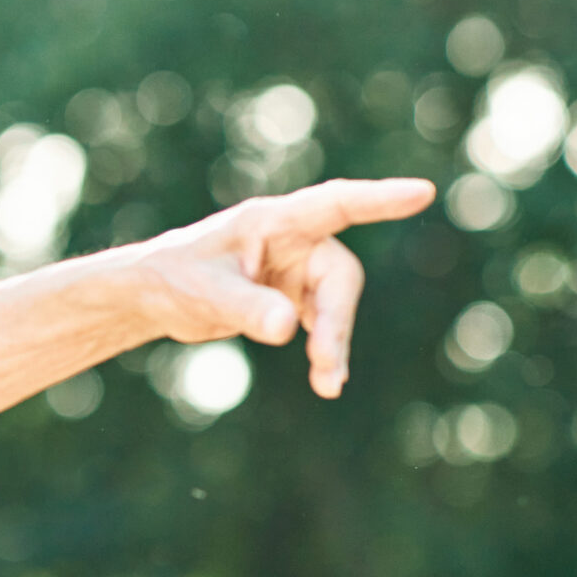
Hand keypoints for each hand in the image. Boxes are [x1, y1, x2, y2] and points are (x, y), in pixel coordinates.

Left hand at [127, 177, 436, 397]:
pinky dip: (325, 350)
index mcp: (273, 221)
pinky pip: (322, 323)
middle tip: (325, 364)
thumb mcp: (206, 293)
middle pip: (338, 277)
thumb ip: (246, 308)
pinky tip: (327, 380)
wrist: (155, 296)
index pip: (335, 205)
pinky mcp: (292, 298)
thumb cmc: (175, 277)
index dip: (379, 199)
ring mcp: (295, 270)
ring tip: (328, 385)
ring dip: (334, 342)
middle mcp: (292, 241)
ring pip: (334, 305)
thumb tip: (287, 329)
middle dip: (336, 321)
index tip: (422, 191)